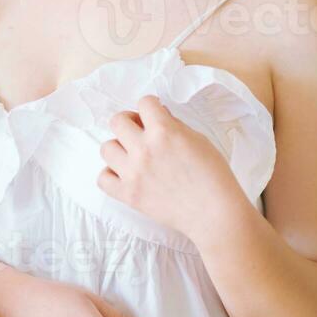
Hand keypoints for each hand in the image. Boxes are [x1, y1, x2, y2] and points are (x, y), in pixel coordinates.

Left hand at [97, 95, 240, 240]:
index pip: (144, 102)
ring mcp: (133, 173)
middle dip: (130, 122)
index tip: (155, 115)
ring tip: (133, 155)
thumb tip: (157, 115)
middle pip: (117, 121)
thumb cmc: (213, 175)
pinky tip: (126, 174)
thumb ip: (173, 125)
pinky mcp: (128, 195)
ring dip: (119, 148)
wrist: (214, 213)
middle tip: (141, 131)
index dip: (151, 106)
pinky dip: (111, 175)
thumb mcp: (198, 139)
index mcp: (164, 132)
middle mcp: (144, 149)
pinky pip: (102, 178)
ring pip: (106, 148)